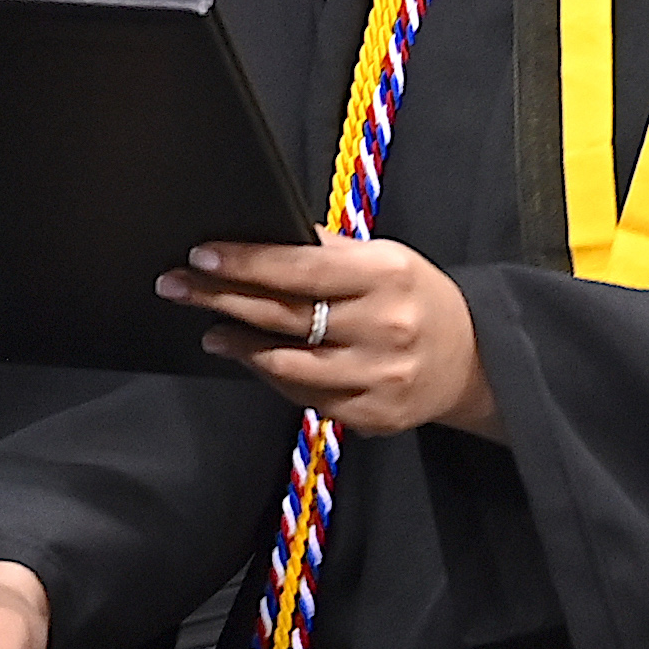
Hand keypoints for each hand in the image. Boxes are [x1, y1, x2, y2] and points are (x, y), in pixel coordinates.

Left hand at [158, 234, 500, 438]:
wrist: (472, 360)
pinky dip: (271, 377)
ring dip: (238, 345)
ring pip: (287, 365)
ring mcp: (377, 377)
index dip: (247, 262)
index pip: (301, 269)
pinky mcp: (371, 415)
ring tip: (210, 329)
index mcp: (387, 277)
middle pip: (284, 316)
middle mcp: (384, 328)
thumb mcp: (385, 260)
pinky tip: (252, 359)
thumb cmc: (416, 299)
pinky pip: (304, 398)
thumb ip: (329, 251)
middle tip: (176, 285)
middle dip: (221, 298)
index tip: (202, 255)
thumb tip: (264, 233)